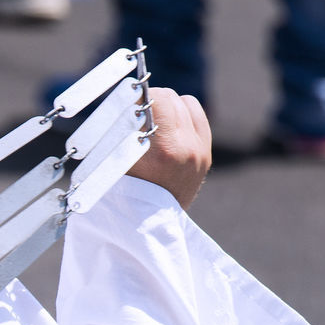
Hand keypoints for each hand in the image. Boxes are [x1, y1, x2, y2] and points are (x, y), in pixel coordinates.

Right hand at [127, 87, 211, 209]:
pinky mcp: (206, 155)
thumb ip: (124, 128)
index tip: (128, 102)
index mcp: (165, 150)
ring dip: (169, 107)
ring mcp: (201, 153)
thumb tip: (126, 97)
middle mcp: (189, 149)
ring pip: (186, 103)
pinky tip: (169, 128)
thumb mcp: (118, 161)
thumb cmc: (125, 195)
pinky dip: (183, 116)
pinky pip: (197, 116)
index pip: (158, 98)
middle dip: (152, 101)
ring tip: (153, 122)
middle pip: (171, 97)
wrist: (150, 229)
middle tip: (136, 112)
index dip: (140, 96)